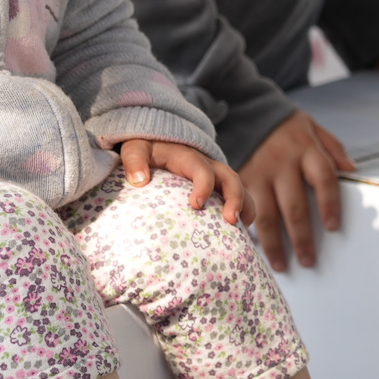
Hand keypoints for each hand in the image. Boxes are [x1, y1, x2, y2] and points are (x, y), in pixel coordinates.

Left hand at [119, 139, 252, 226]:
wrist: (157, 143)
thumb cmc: (146, 149)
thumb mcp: (135, 148)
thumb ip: (134, 161)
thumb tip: (139, 180)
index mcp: (189, 157)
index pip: (202, 169)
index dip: (203, 186)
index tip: (196, 205)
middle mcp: (208, 166)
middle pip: (230, 178)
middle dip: (235, 198)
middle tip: (230, 221)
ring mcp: (215, 177)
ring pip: (239, 188)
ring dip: (244, 207)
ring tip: (241, 230)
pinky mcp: (217, 188)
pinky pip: (237, 198)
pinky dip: (242, 213)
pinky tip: (237, 234)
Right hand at [239, 111, 353, 271]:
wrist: (245, 109)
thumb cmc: (286, 126)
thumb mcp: (313, 127)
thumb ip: (334, 147)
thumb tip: (352, 169)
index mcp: (306, 149)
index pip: (324, 179)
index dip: (330, 204)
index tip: (333, 228)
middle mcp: (282, 162)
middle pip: (295, 205)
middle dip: (302, 237)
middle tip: (308, 260)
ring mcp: (259, 172)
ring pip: (266, 214)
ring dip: (274, 243)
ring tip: (281, 265)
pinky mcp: (239, 178)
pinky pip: (246, 210)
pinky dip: (252, 231)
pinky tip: (255, 248)